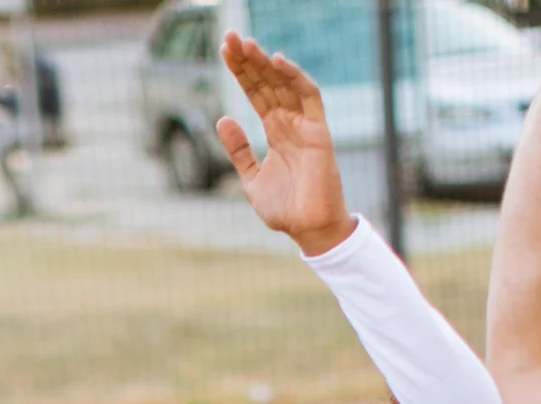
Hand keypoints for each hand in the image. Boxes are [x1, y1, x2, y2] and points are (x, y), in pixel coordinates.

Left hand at [215, 34, 353, 255]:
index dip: (241, 71)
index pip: (256, 92)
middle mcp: (291, 122)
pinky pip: (309, 96)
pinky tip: (276, 61)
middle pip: (268, 82)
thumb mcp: (251, 178)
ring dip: (265, 63)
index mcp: (276, 130)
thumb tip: (222, 118)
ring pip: (284, 84)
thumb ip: (239, 149)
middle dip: (249, 60)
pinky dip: (294, 77)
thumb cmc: (284, 209)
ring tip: (246, 44)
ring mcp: (305, 125)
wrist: (308, 229)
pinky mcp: (319, 132)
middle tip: (230, 36)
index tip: (224, 50)